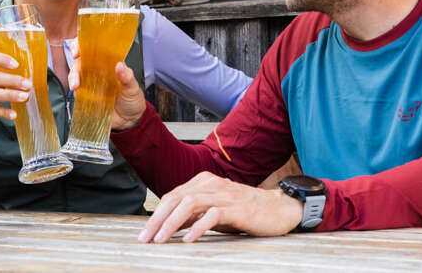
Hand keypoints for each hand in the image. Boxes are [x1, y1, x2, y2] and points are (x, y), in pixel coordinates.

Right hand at [68, 39, 144, 130]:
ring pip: (76, 73)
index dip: (86, 43)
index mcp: (110, 63)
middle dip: (76, 56)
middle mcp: (98, 71)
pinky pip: (76, 91)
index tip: (83, 46)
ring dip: (73, 76)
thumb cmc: (132, 99)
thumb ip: (127, 77)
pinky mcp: (85, 97)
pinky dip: (74, 91)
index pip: (96, 48)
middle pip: (83, 58)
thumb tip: (120, 65)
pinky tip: (76, 92)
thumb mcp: (133, 87)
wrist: (129, 121)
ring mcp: (90, 84)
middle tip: (75, 58)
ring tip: (76, 84)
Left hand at [137, 172, 303, 243]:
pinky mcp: (237, 207)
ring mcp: (224, 194)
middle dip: (157, 219)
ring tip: (161, 240)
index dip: (156, 215)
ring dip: (172, 222)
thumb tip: (167, 225)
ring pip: (191, 203)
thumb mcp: (215, 210)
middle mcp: (212, 184)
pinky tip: (189, 240)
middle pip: (177, 198)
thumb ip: (194, 213)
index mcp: (204, 182)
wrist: (278, 209)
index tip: (144, 235)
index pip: (173, 196)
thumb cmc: (245, 211)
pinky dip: (199, 226)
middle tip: (144, 239)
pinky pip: (213, 214)